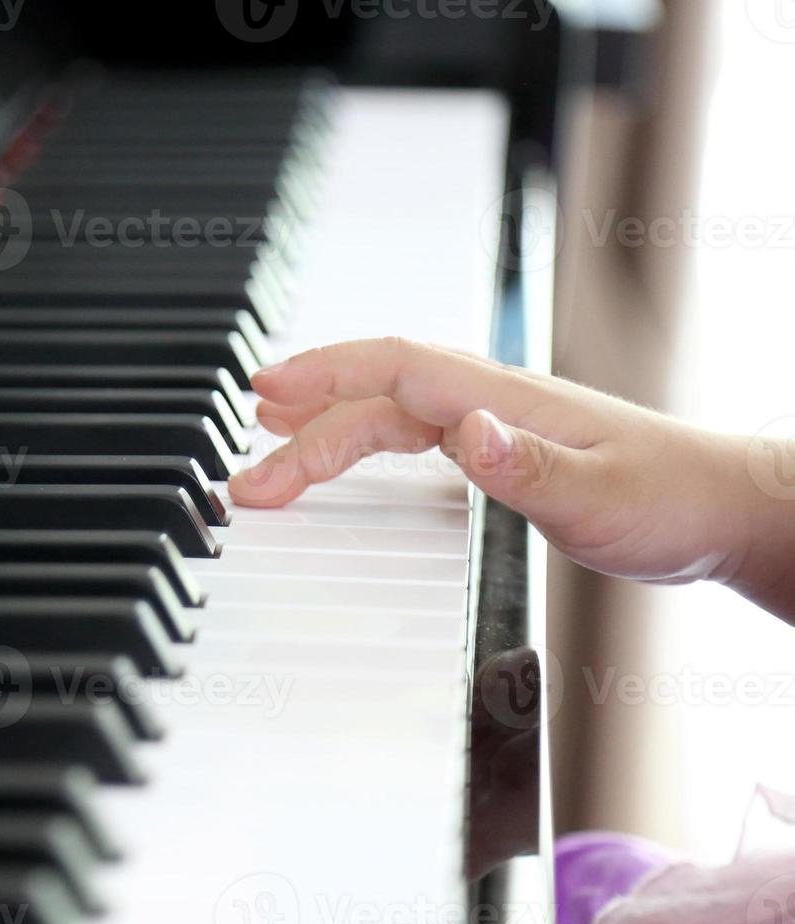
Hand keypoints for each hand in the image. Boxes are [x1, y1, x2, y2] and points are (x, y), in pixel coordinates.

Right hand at [227, 337, 794, 622]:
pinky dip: (363, 430)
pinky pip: (410, 426)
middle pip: (376, 390)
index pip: (393, 371)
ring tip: (269, 421)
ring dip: (325, 413)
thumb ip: (524, 465)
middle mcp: (489, 400)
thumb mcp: (598, 496)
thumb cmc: (669, 499)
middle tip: (248, 453)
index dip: (323, 374)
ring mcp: (492, 420)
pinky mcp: (499, 445)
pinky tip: (347, 441)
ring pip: (388, 404)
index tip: (263, 394)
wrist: (721, 506)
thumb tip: (462, 433)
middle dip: (303, 413)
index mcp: (502, 399)